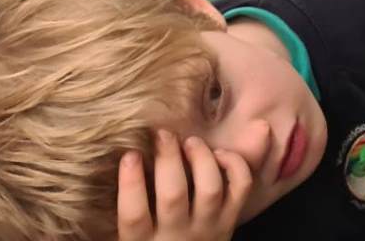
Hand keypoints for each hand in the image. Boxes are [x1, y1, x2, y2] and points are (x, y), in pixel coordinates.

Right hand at [115, 130, 252, 240]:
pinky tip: (219, 153)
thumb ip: (132, 208)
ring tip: (190, 141)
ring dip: (201, 159)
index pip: (134, 215)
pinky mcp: (230, 220)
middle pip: (173, 196)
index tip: (130, 154)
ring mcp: (207, 228)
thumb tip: (125, 162)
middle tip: (162, 134)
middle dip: (168, 159)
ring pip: (210, 189)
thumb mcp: (136, 236)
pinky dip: (234, 165)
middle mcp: (175, 236)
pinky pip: (240, 188)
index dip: (130, 183)